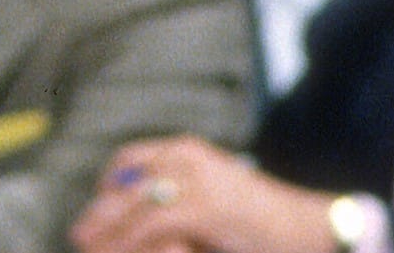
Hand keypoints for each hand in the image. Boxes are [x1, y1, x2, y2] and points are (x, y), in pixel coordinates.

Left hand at [71, 137, 335, 252]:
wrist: (313, 229)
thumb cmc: (265, 222)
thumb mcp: (214, 200)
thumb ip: (178, 200)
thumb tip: (138, 219)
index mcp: (187, 151)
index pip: (131, 161)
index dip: (108, 188)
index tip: (95, 212)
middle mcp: (186, 157)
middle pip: (126, 183)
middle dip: (100, 212)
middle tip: (80, 235)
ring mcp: (194, 180)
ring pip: (133, 206)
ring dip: (108, 231)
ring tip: (89, 246)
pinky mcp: (203, 208)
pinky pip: (151, 226)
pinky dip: (129, 242)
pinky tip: (115, 252)